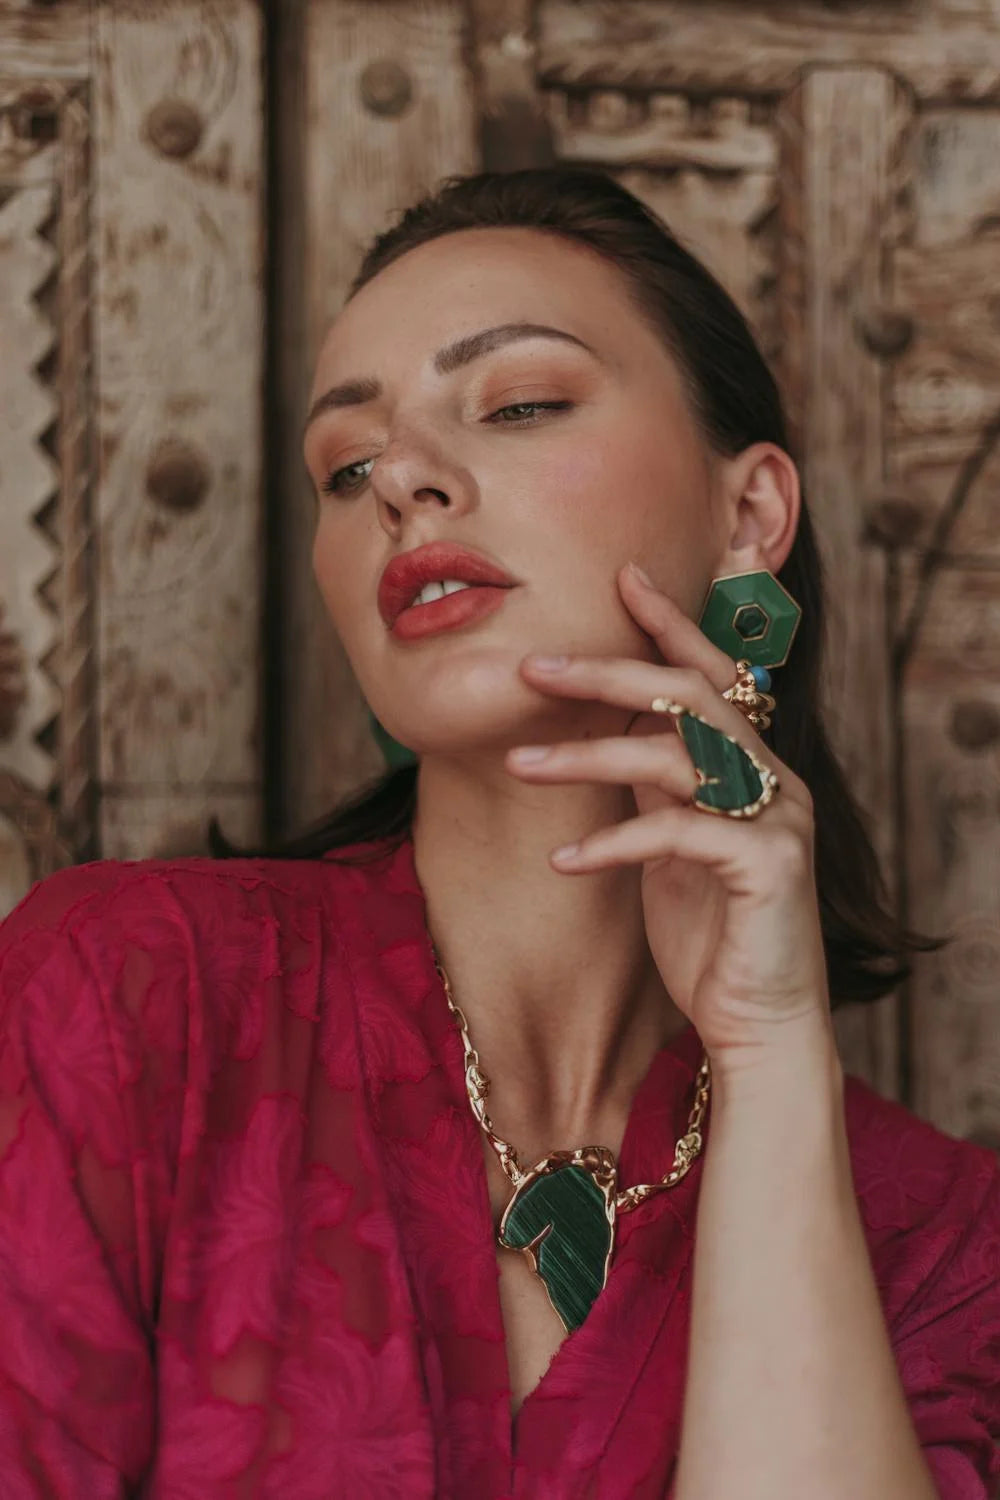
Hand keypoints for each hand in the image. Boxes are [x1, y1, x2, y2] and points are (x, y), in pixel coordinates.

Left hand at [505, 562, 832, 1069]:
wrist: (761, 1024)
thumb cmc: (712, 937)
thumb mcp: (672, 846)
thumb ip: (656, 787)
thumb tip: (607, 734)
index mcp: (748, 767)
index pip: (710, 676)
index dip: (668, 625)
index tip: (622, 578)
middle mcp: (771, 780)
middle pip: (689, 697)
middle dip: (607, 673)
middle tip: (533, 667)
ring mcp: (777, 819)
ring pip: (675, 757)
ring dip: (587, 757)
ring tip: (517, 765)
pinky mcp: (767, 866)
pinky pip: (677, 834)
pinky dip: (613, 843)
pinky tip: (564, 861)